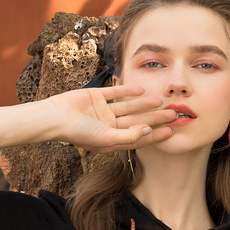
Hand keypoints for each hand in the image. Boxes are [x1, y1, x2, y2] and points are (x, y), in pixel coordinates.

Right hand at [0, 85, 176, 152]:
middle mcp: (110, 126)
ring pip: (129, 107)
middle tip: (174, 113)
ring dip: (145, 104)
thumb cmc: (79, 133)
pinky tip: (141, 89)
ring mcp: (103, 112)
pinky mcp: (96, 97)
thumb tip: (148, 132)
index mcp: (112, 140)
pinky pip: (115, 93)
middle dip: (155, 118)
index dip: (155, 136)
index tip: (171, 132)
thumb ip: (128, 136)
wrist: (55, 117)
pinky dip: (127, 90)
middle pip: (137, 122)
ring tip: (162, 100)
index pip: (138, 138)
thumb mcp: (106, 138)